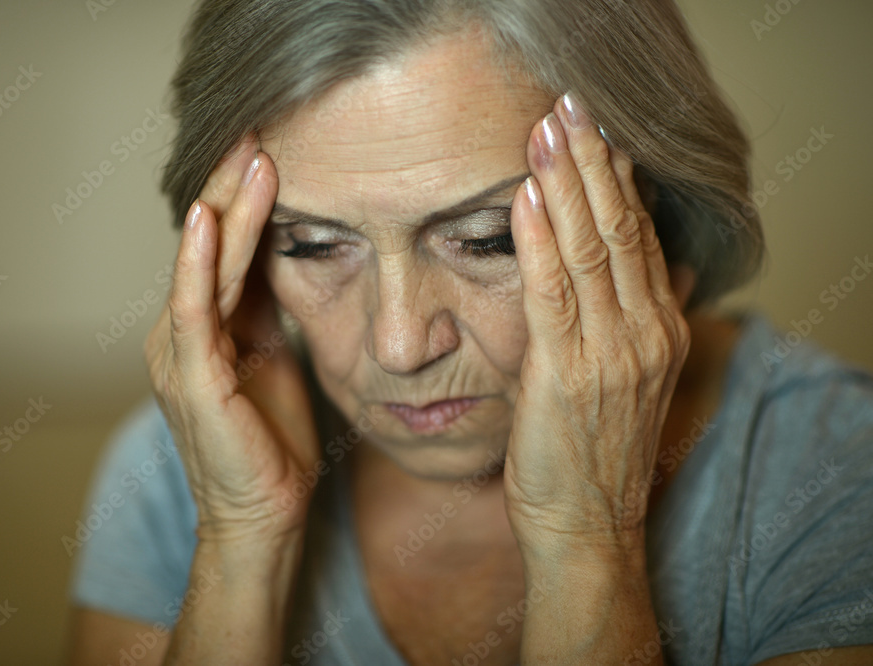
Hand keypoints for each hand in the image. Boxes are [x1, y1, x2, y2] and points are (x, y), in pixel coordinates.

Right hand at [144, 135, 320, 543]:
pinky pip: (191, 310)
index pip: (228, 246)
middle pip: (211, 243)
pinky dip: (197, 264)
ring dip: (228, 208)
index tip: (274, 144)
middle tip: (259, 127)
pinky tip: (206, 221)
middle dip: (235, 186)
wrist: (265, 512)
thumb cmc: (273, 440)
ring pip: (204, 265)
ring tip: (251, 154)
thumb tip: (287, 255)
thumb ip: (267, 309)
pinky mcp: (188, 375)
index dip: (248, 196)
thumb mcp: (274, 356)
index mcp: (205, 323)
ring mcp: (179, 351)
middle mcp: (182, 328)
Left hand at [503, 93, 694, 553]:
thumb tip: (653, 273)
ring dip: (566, 184)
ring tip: (546, 131)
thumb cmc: (590, 453)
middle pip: (620, 229)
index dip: (616, 180)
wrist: (586, 527)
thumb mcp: (625, 382)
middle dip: (592, 163)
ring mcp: (611, 353)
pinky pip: (553, 295)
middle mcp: (645, 333)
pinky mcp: (568, 375)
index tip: (594, 133)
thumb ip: (634, 322)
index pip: (639, 237)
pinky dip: (539, 243)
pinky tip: (526, 199)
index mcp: (658, 330)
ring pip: (590, 250)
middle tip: (569, 107)